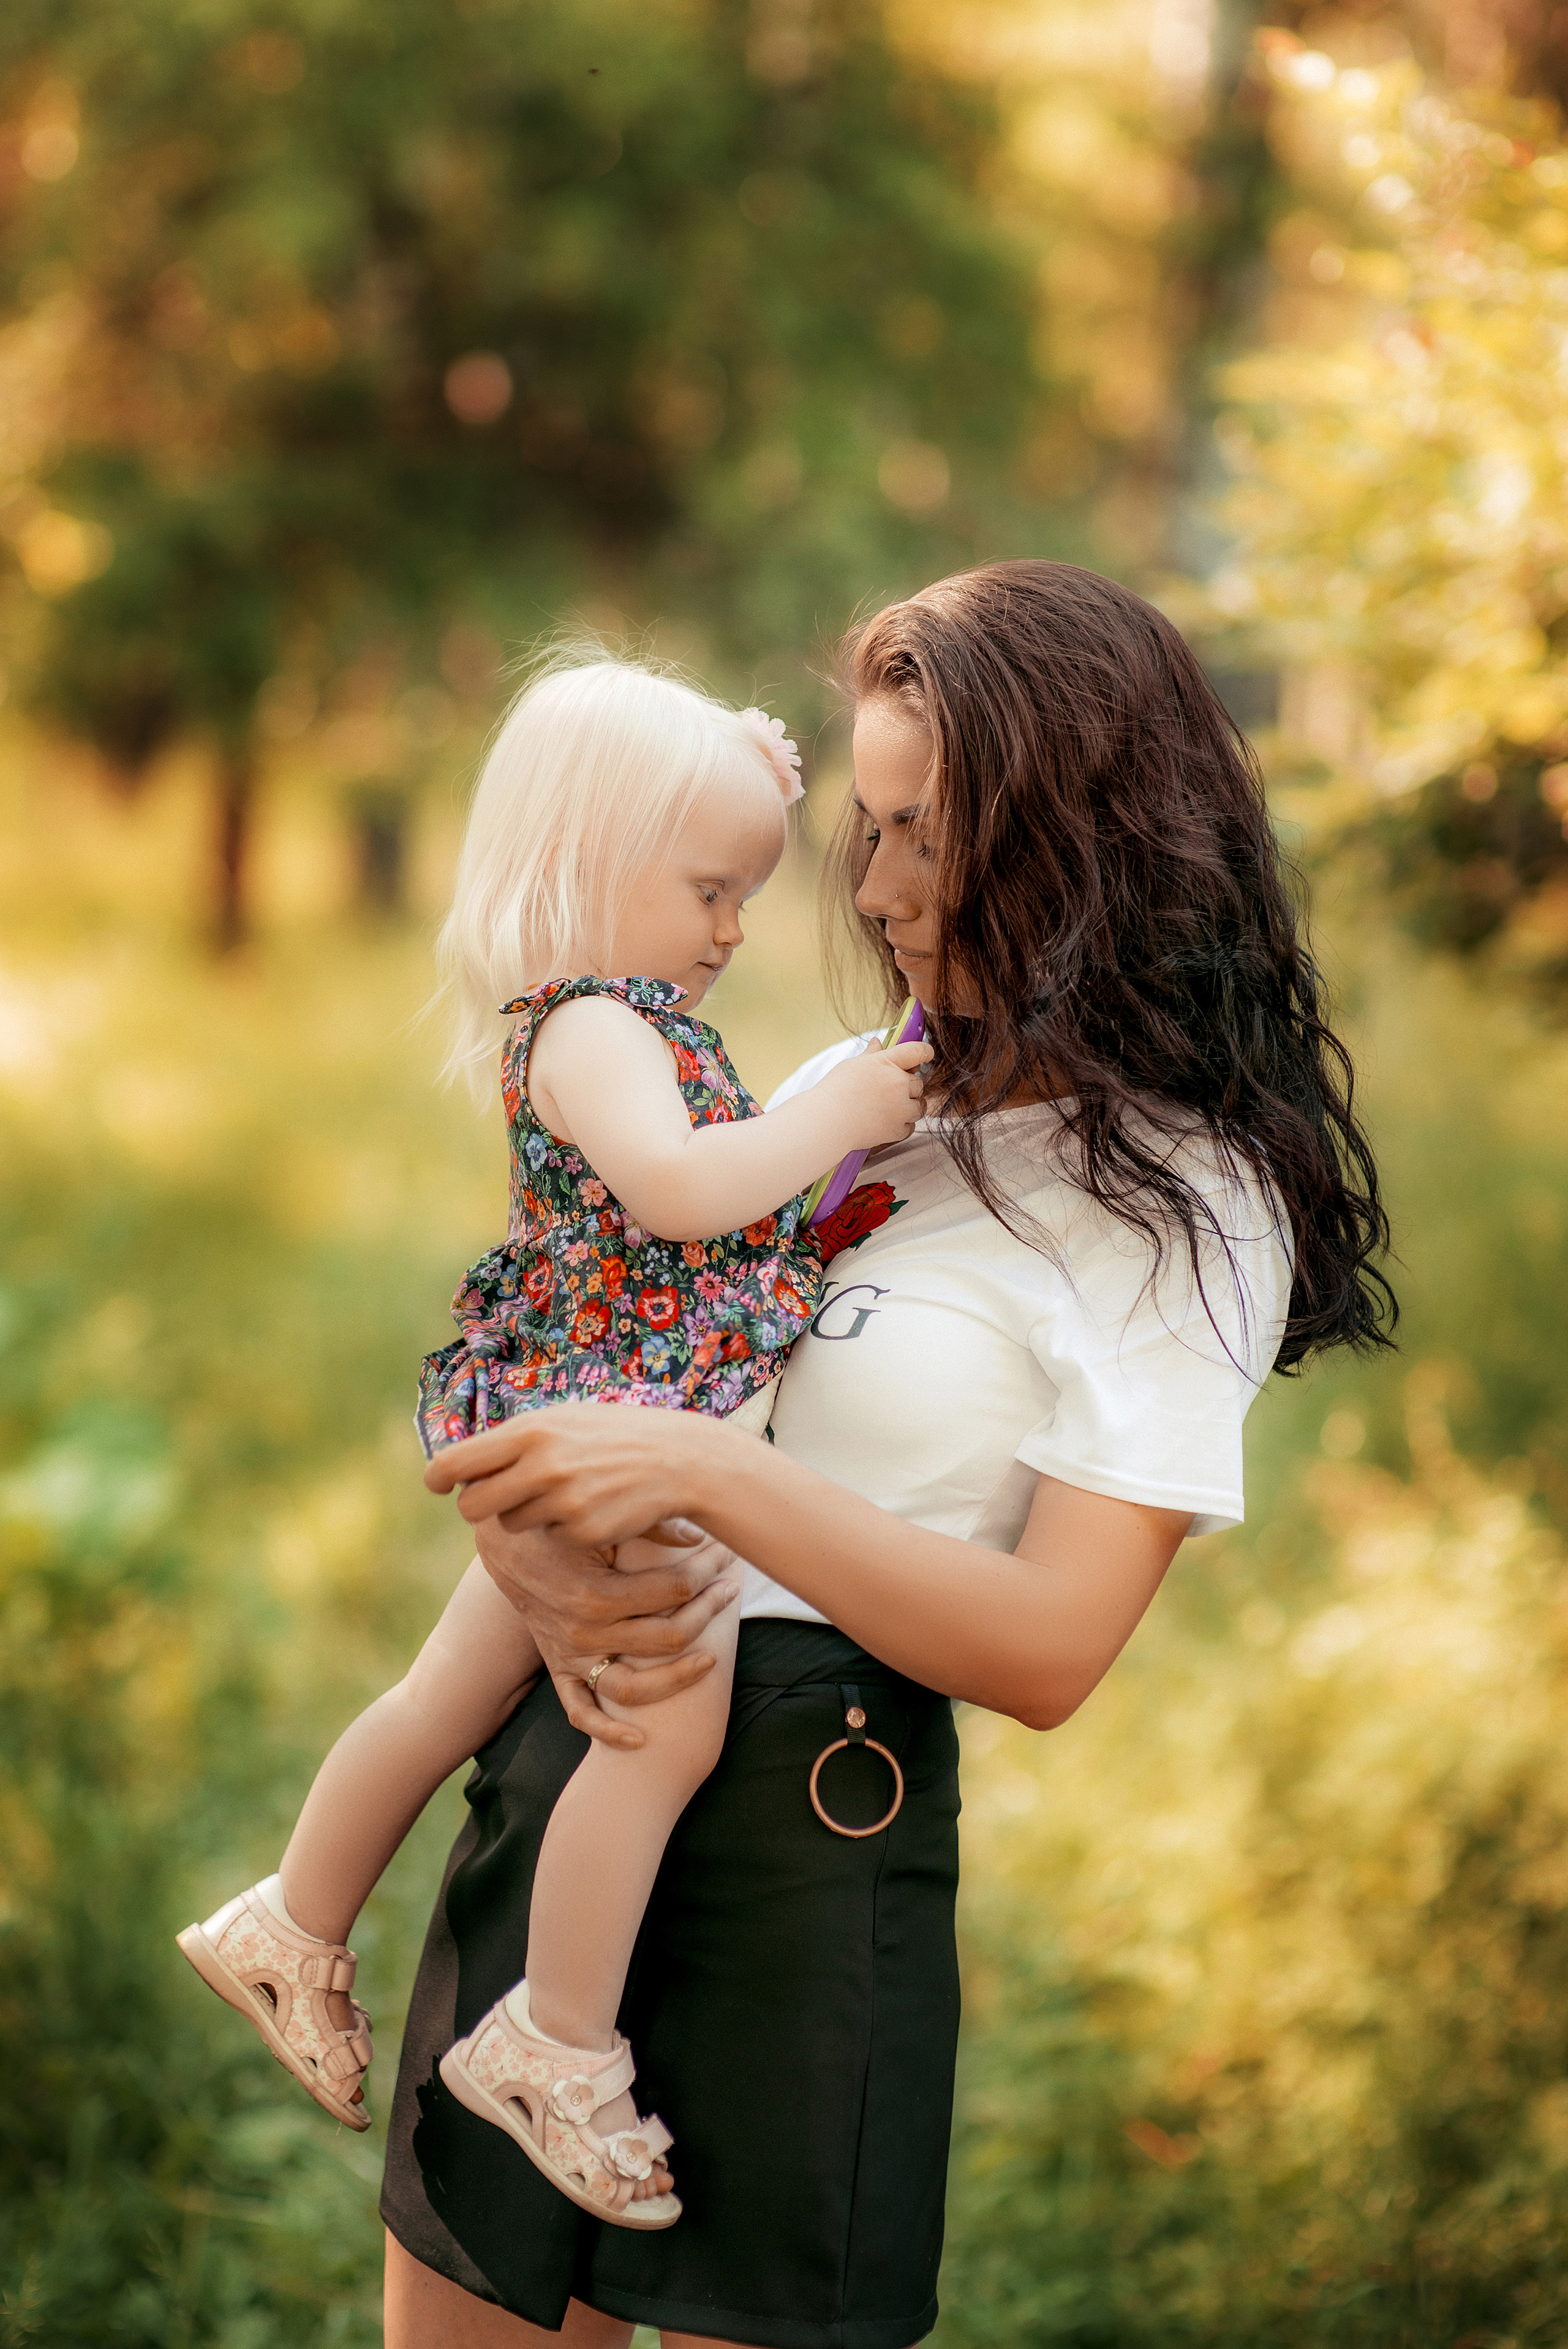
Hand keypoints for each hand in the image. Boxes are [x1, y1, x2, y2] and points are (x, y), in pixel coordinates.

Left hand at [425, 1402, 725, 1551]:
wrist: (678, 1459)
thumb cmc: (614, 1435)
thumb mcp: (564, 1419)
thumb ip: (516, 1439)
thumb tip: (463, 1462)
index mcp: (530, 1431)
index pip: (457, 1462)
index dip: (438, 1477)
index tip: (435, 1484)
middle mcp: (540, 1465)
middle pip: (473, 1506)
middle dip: (478, 1508)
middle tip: (495, 1502)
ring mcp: (562, 1501)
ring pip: (512, 1524)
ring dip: (527, 1515)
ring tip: (564, 1491)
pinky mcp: (582, 1532)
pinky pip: (551, 1539)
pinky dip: (564, 1529)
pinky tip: (593, 1507)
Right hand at [472, 1515, 741, 1748]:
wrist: (505, 1545)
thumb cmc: (560, 1525)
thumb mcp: (600, 1520)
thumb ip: (649, 1525)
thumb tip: (699, 1535)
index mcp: (598, 1593)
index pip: (674, 1590)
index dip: (707, 1571)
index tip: (725, 1555)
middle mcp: (585, 1633)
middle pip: (667, 1637)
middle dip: (708, 1611)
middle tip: (730, 1588)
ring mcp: (571, 1656)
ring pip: (633, 1689)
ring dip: (676, 1678)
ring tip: (711, 1658)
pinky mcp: (558, 1668)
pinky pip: (581, 1713)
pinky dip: (608, 1732)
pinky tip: (639, 1738)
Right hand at [816, 1038, 931, 1149]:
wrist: (826, 1122)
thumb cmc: (834, 1091)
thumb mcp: (852, 1066)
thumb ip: (871, 1055)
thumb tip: (878, 1043)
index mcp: (886, 1062)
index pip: (916, 1051)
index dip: (925, 1052)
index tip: (927, 1055)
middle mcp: (898, 1083)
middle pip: (918, 1083)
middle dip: (909, 1087)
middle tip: (891, 1091)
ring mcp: (900, 1107)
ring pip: (919, 1106)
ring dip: (910, 1106)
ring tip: (891, 1108)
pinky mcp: (897, 1129)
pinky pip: (910, 1126)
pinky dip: (902, 1125)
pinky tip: (886, 1122)